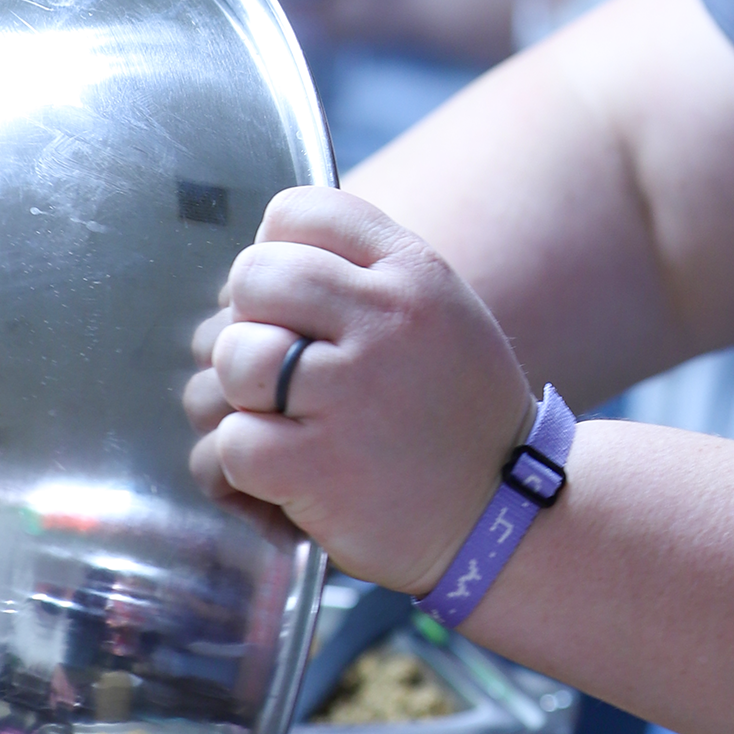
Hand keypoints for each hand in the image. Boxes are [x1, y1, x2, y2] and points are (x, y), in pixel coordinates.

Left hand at [190, 189, 535, 590]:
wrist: (503, 522)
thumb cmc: (455, 418)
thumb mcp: (440, 316)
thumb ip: (363, 279)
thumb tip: (253, 274)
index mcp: (414, 272)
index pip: (299, 210)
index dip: (274, 255)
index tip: (291, 306)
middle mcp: (386, 320)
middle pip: (253, 277)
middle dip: (246, 325)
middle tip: (272, 373)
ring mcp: (352, 393)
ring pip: (232, 357)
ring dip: (231, 399)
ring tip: (269, 426)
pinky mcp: (321, 467)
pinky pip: (229, 443)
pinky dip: (235, 469)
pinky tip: (273, 480)